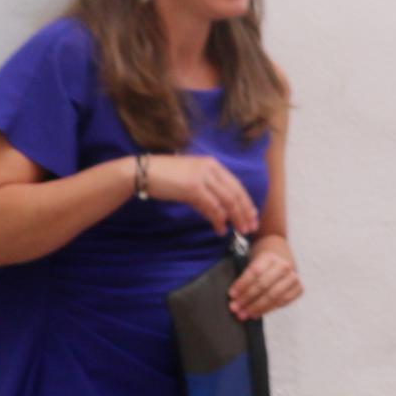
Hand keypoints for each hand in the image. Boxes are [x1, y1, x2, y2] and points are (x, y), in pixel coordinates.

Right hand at [136, 152, 258, 235]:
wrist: (142, 171)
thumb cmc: (164, 176)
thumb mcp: (190, 179)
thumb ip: (206, 191)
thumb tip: (218, 212)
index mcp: (213, 164)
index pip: (236, 185)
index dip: (246, 202)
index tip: (252, 215)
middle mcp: (211, 168)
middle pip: (235, 194)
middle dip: (245, 212)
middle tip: (250, 228)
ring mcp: (202, 177)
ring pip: (227, 201)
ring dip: (235, 218)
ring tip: (240, 231)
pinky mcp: (193, 188)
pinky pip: (212, 207)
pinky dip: (219, 220)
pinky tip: (220, 228)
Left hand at [228, 232, 302, 317]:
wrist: (281, 254)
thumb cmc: (264, 260)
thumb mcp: (254, 261)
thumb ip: (246, 277)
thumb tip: (235, 297)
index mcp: (271, 256)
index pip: (255, 272)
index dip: (242, 284)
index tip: (232, 295)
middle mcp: (284, 266)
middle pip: (264, 285)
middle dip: (248, 298)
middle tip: (236, 308)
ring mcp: (294, 277)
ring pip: (274, 295)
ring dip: (257, 307)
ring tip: (245, 314)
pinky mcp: (299, 288)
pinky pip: (283, 301)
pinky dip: (269, 309)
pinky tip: (257, 313)